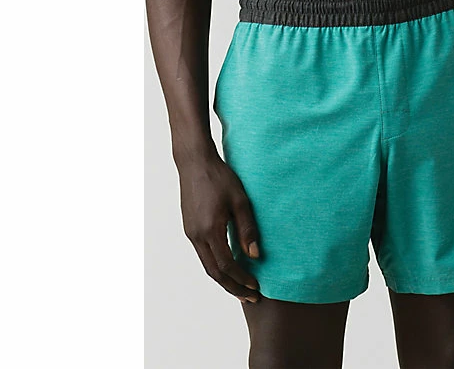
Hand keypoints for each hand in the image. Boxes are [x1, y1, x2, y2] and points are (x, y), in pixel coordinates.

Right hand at [178, 154, 260, 302]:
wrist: (195, 163)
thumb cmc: (220, 178)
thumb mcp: (240, 201)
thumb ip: (247, 229)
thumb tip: (254, 256)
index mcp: (210, 230)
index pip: (226, 266)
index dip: (241, 279)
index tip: (256, 287)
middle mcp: (196, 236)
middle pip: (214, 272)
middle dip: (233, 287)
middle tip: (251, 296)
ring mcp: (190, 233)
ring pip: (206, 265)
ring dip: (224, 278)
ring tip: (241, 286)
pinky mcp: (189, 228)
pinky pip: (203, 254)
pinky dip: (216, 265)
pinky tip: (228, 266)